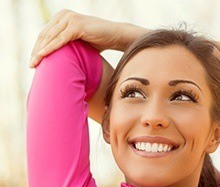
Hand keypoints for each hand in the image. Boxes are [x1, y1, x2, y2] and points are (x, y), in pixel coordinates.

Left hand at [29, 9, 148, 67]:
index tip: (34, 61)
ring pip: (50, 37)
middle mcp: (63, 15)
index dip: (38, 47)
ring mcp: (69, 18)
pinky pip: (60, 39)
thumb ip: (67, 44)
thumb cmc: (99, 41)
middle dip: (36, 51)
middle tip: (31, 65)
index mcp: (62, 17)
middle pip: (45, 35)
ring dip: (40, 52)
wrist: (114, 36)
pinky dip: (50, 49)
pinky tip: (43, 57)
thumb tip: (58, 59)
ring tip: (34, 64)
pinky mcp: (75, 25)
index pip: (46, 34)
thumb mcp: (79, 42)